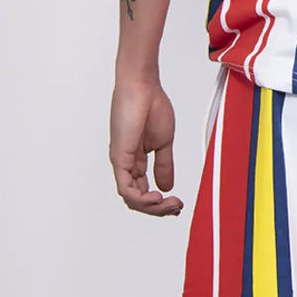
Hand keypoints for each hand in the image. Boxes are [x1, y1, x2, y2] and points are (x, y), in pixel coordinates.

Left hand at [109, 75, 183, 216]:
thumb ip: (164, 165)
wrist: (142, 87)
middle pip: (137, 198)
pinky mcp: (119, 158)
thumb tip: (167, 185)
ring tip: (169, 204)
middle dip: (158, 209)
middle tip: (175, 208)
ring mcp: (121, 162)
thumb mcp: (163, 142)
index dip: (160, 202)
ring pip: (131, 198)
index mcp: (136, 159)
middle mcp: (126, 163)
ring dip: (151, 207)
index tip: (177, 204)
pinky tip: (157, 197)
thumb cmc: (151, 105)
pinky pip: (125, 188)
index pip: (143, 189)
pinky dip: (141, 198)